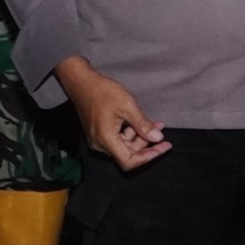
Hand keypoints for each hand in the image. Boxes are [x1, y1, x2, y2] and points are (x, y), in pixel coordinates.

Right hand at [56, 57, 170, 169]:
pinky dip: (132, 133)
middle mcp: (100, 144)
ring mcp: (98, 140)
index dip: (148, 157)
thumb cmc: (103, 92)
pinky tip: (142, 122)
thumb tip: (158, 138)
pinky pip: (118, 139)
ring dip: (141, 137)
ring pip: (124, 146)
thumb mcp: (127, 106)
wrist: (81, 82)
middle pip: (128, 154)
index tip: (163, 147)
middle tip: (163, 135)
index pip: (129, 162)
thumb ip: (143, 125)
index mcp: (106, 140)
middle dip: (148, 146)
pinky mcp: (99, 134)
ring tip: (156, 124)